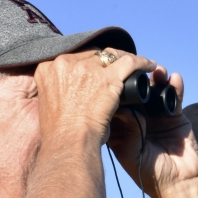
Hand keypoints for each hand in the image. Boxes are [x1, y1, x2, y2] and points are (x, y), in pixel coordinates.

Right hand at [35, 47, 155, 143]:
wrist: (69, 143)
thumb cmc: (62, 134)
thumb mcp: (52, 105)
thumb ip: (60, 92)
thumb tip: (75, 92)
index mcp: (47, 69)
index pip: (74, 57)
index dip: (88, 62)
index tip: (97, 68)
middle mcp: (65, 63)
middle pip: (92, 54)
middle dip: (106, 60)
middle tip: (118, 67)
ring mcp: (87, 69)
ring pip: (112, 56)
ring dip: (124, 59)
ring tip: (135, 64)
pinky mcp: (108, 78)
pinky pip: (130, 63)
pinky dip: (142, 62)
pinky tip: (150, 65)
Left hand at [109, 66, 197, 197]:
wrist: (178, 184)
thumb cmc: (151, 175)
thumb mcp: (131, 153)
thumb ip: (127, 130)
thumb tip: (121, 106)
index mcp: (121, 129)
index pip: (115, 104)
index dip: (113, 89)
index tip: (112, 75)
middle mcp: (138, 120)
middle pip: (135, 93)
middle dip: (136, 79)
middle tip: (135, 68)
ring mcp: (156, 117)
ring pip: (154, 92)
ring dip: (156, 79)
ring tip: (157, 70)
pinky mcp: (175, 117)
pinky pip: (173, 97)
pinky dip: (174, 86)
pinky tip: (174, 78)